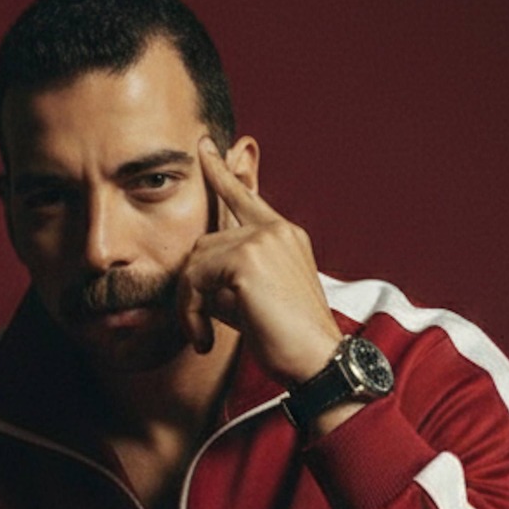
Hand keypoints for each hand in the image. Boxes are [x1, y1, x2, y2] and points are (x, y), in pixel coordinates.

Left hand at [178, 138, 342, 384]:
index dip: (222, 173)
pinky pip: (195, 278)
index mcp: (284, 236)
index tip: (205, 148)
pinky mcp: (246, 261)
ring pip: (196, 262)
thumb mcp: (255, 300)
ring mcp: (261, 241)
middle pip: (204, 244)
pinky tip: (205, 337)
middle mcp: (274, 231)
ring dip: (190, 304)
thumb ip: (229, 278)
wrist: (317, 360)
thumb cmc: (290, 340)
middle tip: (199, 327)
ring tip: (203, 334)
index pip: (245, 196)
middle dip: (193, 288)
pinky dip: (191, 311)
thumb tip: (194, 280)